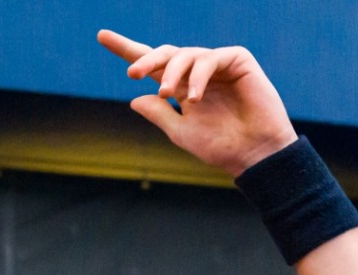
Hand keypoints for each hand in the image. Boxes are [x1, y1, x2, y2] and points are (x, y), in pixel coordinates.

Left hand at [97, 30, 297, 175]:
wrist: (255, 155)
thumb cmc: (222, 147)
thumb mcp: (181, 132)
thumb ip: (158, 113)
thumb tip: (134, 98)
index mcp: (183, 89)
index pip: (152, 66)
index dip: (128, 51)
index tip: (101, 37)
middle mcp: (198, 73)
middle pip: (165, 54)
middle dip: (145, 59)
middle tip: (133, 74)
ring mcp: (218, 65)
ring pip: (185, 55)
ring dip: (172, 73)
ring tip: (167, 95)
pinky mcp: (237, 60)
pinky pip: (210, 58)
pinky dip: (198, 75)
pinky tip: (195, 96)